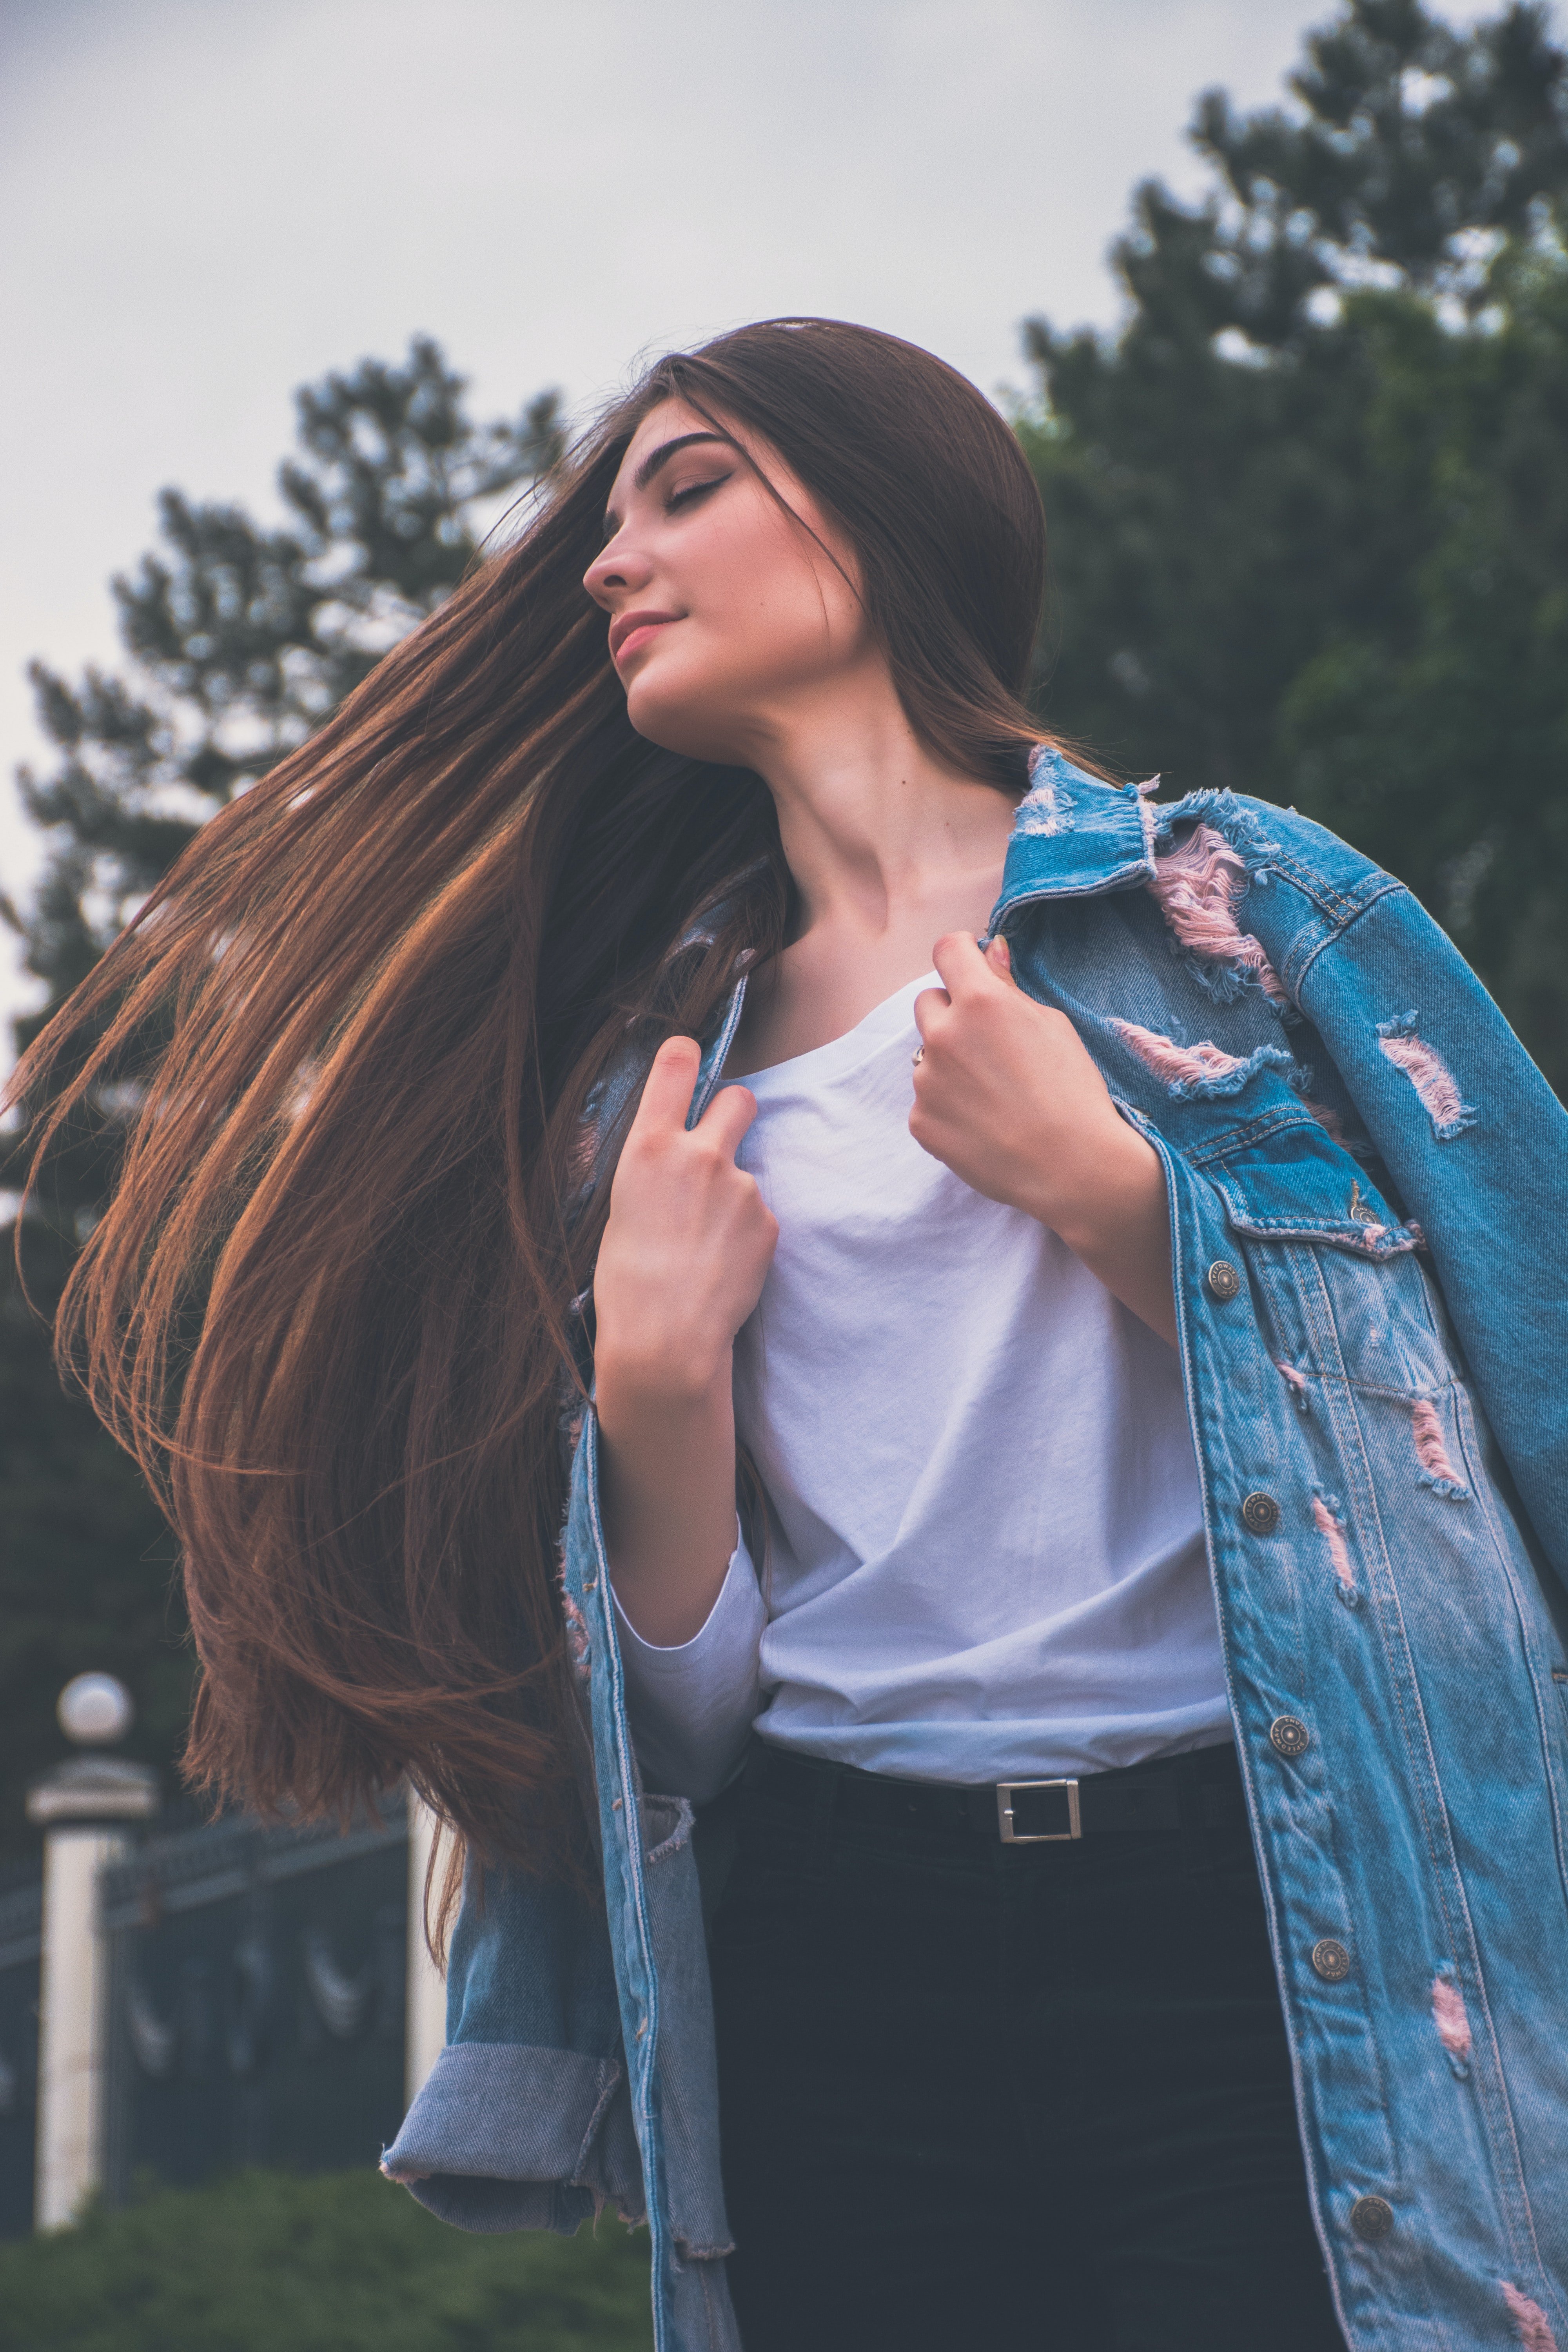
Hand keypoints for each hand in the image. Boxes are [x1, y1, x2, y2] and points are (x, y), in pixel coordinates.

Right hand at [594, 1036, 778, 1403]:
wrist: (665, 1341)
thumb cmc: (626, 1282)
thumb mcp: (616, 1208)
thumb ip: (645, 1165)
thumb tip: (653, 1145)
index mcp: (648, 1147)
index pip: (676, 1064)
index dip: (686, 1056)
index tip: (688, 1057)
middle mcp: (700, 1155)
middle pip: (739, 1098)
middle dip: (734, 1112)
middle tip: (718, 1144)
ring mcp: (741, 1187)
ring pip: (745, 1171)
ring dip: (731, 1196)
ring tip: (703, 1245)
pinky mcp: (767, 1221)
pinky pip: (757, 1214)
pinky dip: (744, 1234)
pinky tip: (721, 1265)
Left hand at [911, 934, 1176, 1342]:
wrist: (1072, 1166)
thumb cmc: (1073, 1091)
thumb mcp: (1053, 1025)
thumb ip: (1010, 987)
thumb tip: (987, 951)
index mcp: (979, 1002)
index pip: (947, 951)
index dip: (961, 955)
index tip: (972, 968)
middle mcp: (943, 1036)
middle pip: (928, 1001)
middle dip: (953, 1013)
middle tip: (990, 1043)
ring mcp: (926, 1082)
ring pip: (927, 1055)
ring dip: (951, 1063)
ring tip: (994, 1094)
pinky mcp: (921, 1121)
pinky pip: (928, 1100)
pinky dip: (949, 1106)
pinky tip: (984, 1122)